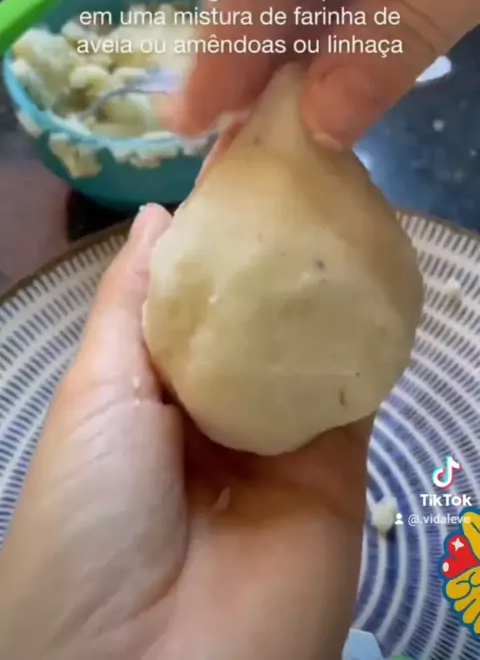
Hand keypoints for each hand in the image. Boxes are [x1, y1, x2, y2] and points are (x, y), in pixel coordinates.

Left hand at [0, 205, 370, 659]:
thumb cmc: (93, 513)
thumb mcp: (96, 394)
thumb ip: (133, 301)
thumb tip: (160, 214)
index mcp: (150, 393)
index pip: (192, 298)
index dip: (214, 237)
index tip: (245, 167)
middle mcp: (215, 411)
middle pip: (253, 318)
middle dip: (274, 254)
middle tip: (304, 172)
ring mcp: (278, 439)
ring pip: (305, 347)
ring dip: (320, 287)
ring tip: (341, 203)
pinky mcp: (337, 468)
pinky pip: (351, 391)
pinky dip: (363, 338)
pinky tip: (373, 274)